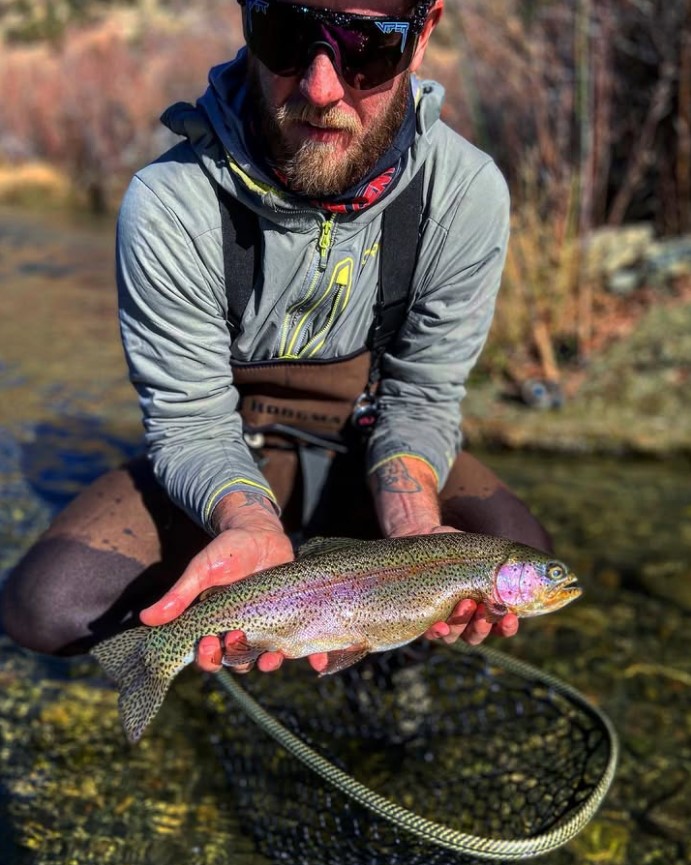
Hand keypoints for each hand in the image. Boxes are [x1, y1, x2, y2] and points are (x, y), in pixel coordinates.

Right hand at [140, 491, 300, 672]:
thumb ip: (180, 594)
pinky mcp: (294, 619)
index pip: (209, 656)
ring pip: (268, 658)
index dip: (208, 658)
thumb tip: (146, 618)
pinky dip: (312, 655)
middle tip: (240, 643)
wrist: (260, 532)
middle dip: (240, 660)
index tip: (209, 644)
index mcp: (217, 626)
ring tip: (274, 657)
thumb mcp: (202, 570)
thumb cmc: (226, 551)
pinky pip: (302, 643)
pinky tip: (318, 660)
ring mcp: (269, 628)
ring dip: (271, 663)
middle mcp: (243, 632)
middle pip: (239, 662)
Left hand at [421, 525, 518, 644]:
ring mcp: (444, 619)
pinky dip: (436, 631)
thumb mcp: (485, 554)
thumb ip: (506, 566)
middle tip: (486, 606)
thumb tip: (541, 567)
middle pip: (477, 634)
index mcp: (485, 610)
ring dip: (462, 623)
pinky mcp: (423, 615)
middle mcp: (465, 620)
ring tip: (466, 602)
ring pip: (455, 635)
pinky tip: (440, 625)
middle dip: (483, 624)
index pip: (500, 628)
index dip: (507, 627)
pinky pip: (429, 632)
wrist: (428, 538)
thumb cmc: (461, 550)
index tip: (510, 617)